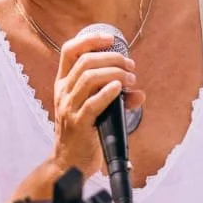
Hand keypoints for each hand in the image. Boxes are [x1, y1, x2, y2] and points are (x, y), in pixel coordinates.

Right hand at [49, 28, 146, 173]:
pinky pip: (92, 103)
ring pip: (89, 78)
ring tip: (131, 79)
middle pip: (85, 62)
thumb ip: (115, 99)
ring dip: (115, 74)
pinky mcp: (78, 124)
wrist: (68, 164)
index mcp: (63, 84)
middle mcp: (63, 93)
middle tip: (131, 66)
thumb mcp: (94, 111)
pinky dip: (108, 92)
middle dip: (112, 58)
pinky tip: (120, 89)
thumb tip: (139, 93)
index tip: (111, 39)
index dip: (90, 40)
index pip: (69, 51)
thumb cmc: (83, 134)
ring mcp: (68, 108)